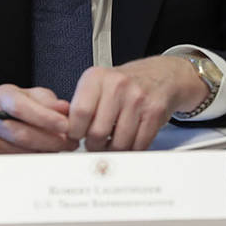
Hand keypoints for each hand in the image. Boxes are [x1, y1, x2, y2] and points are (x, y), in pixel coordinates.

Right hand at [0, 84, 77, 168]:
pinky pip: (19, 163)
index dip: (44, 118)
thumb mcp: (35, 96)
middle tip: (71, 142)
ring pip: (22, 152)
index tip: (65, 125)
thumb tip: (65, 109)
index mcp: (0, 97)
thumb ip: (50, 102)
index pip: (20, 108)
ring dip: (47, 151)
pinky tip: (49, 153)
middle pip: (21, 134)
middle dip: (51, 140)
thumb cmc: (19, 107)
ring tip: (63, 147)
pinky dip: (38, 159)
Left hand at [67, 56, 207, 151]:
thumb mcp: (98, 84)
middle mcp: (117, 85)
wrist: (161, 75)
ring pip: (118, 143)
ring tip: (111, 143)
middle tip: (95, 143)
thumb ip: (81, 105)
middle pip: (97, 133)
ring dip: (113, 150)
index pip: (78, 114)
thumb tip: (64, 134)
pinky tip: (128, 142)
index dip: (75, 132)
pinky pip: (138, 145)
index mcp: (97, 77)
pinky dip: (131, 150)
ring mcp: (137, 98)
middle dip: (94, 145)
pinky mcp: (154, 112)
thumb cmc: (125, 84)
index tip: (77, 137)